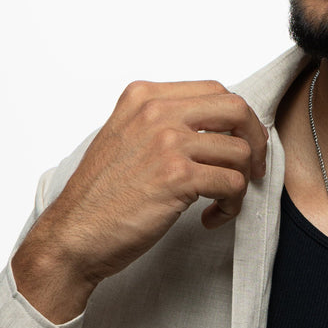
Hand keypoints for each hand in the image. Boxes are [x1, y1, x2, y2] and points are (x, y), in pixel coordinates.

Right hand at [11, 80, 266, 322]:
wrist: (72, 236)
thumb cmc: (103, 194)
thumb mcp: (128, 136)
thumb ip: (167, 120)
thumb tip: (222, 123)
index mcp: (145, 96)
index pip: (216, 90)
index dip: (239, 118)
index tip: (242, 142)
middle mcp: (157, 111)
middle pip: (237, 109)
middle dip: (255, 140)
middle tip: (254, 168)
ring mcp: (167, 141)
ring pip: (240, 151)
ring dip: (241, 181)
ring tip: (222, 201)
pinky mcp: (177, 176)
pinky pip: (233, 183)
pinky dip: (232, 204)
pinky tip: (212, 217)